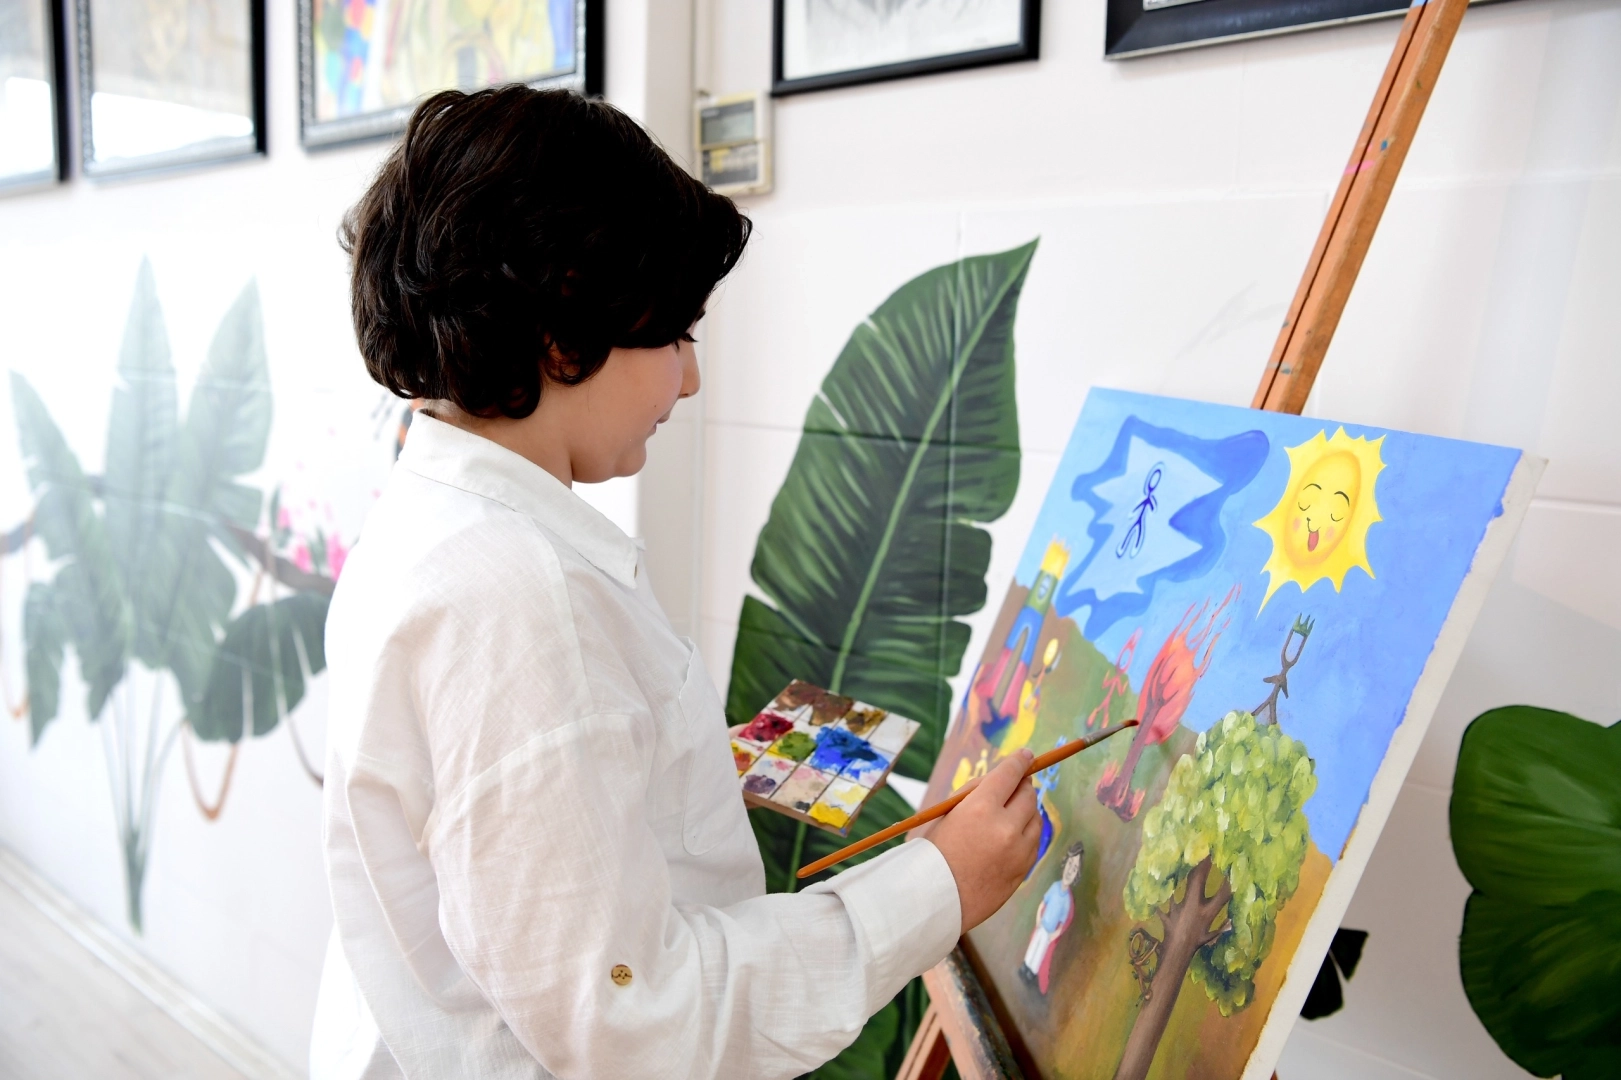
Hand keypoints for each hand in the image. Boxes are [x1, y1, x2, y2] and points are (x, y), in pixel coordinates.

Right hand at [924, 749, 1041, 933]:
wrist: (934, 899)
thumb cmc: (933, 853)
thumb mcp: (946, 814)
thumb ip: (974, 795)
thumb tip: (1000, 781)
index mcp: (980, 808)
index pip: (1010, 774)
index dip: (1019, 761)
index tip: (1027, 756)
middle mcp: (1005, 828)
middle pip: (1028, 794)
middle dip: (1023, 785)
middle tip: (1017, 784)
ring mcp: (1018, 851)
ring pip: (1036, 818)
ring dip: (1026, 810)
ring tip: (1010, 813)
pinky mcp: (1023, 870)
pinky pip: (1033, 843)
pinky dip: (1026, 834)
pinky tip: (1012, 836)